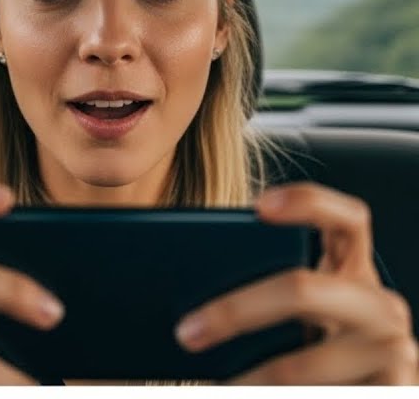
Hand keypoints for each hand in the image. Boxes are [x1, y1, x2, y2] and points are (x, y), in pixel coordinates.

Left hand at [175, 182, 417, 384]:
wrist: (364, 398)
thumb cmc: (322, 359)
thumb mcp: (298, 322)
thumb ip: (262, 296)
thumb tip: (187, 310)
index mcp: (351, 274)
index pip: (347, 220)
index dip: (310, 203)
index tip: (259, 206)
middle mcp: (377, 305)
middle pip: (303, 289)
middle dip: (236, 311)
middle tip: (186, 333)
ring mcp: (392, 349)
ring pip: (305, 361)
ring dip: (253, 378)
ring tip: (216, 386)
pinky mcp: (395, 388)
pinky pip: (327, 394)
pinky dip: (277, 398)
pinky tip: (244, 395)